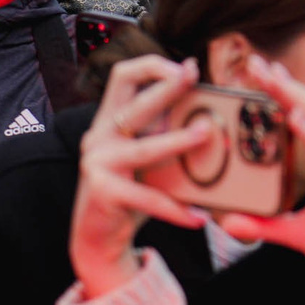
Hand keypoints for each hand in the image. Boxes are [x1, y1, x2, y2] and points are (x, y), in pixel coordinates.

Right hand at [70, 56, 208, 299]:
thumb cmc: (130, 190)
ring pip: (146, 149)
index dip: (154, 66)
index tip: (187, 66)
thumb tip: (208, 112)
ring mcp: (97, 163)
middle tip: (194, 76)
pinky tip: (198, 217)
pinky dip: (176, 208)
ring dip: (178, 141)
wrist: (97, 238)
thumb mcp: (145, 154)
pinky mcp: (103, 191)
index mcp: (110, 120)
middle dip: (168, 87)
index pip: (123, 76)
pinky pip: (148, 197)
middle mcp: (99, 136)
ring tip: (206, 134)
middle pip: (136, 104)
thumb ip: (163, 130)